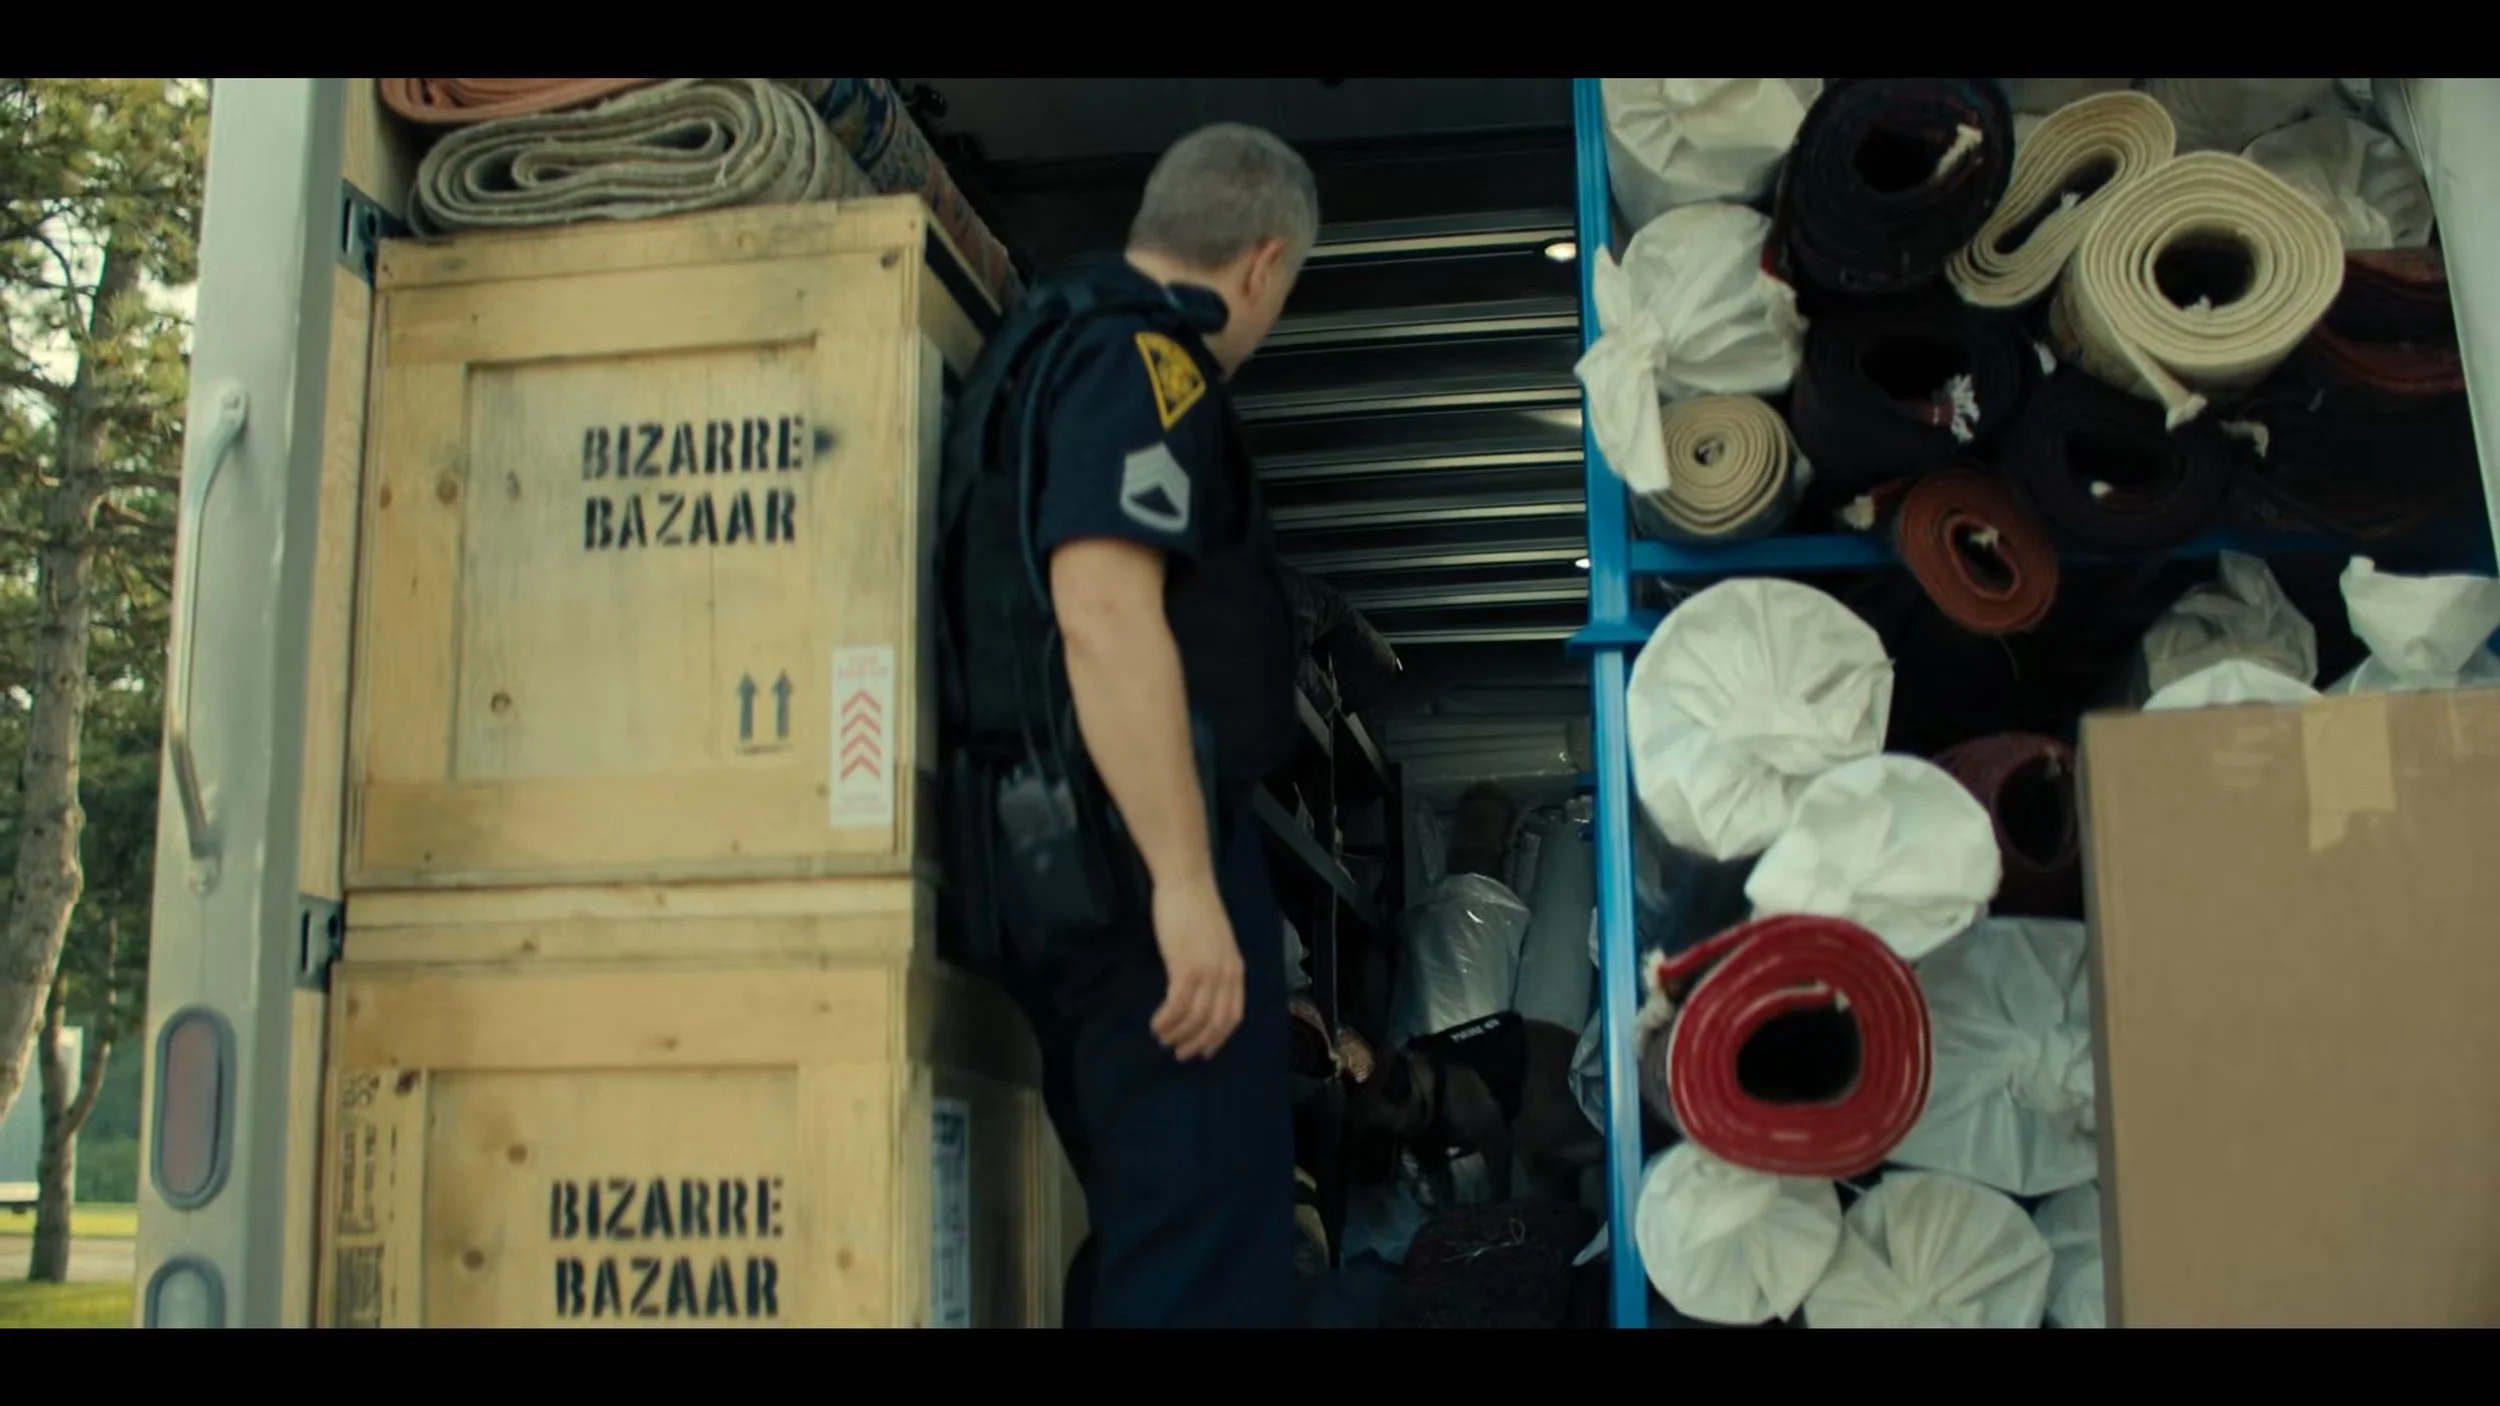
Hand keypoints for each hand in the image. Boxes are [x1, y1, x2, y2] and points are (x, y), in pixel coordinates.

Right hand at [1148, 873, 1244, 1060]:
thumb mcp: (1215, 943)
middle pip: (1215, 1022)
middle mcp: (1226, 975)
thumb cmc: (1196, 908)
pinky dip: (1167, 1020)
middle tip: (1179, 1053)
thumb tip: (1202, 991)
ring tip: (1162, 1038)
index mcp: (1236, 970)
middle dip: (1197, 1042)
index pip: (1232, 1015)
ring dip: (1179, 1033)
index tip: (1203, 1051)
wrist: (1187, 883)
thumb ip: (1214, 966)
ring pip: (1196, 1017)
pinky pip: (1178, 1005)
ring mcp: (1207, 971)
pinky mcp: (1186, 966)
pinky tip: (1156, 1024)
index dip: (1218, 1038)